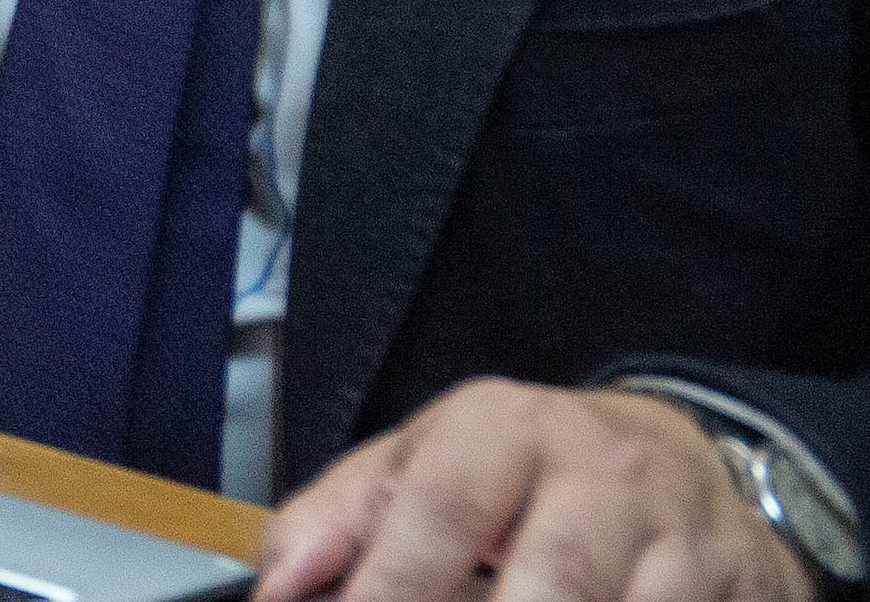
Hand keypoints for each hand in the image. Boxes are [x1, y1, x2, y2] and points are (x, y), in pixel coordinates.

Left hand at [257, 378, 807, 600]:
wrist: (676, 457)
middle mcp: (599, 469)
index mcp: (501, 426)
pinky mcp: (735, 582)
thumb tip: (276, 588)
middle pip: (549, 581)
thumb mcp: (421, 463)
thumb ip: (337, 520)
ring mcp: (678, 531)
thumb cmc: (522, 471)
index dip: (392, 588)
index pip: (442, 511)